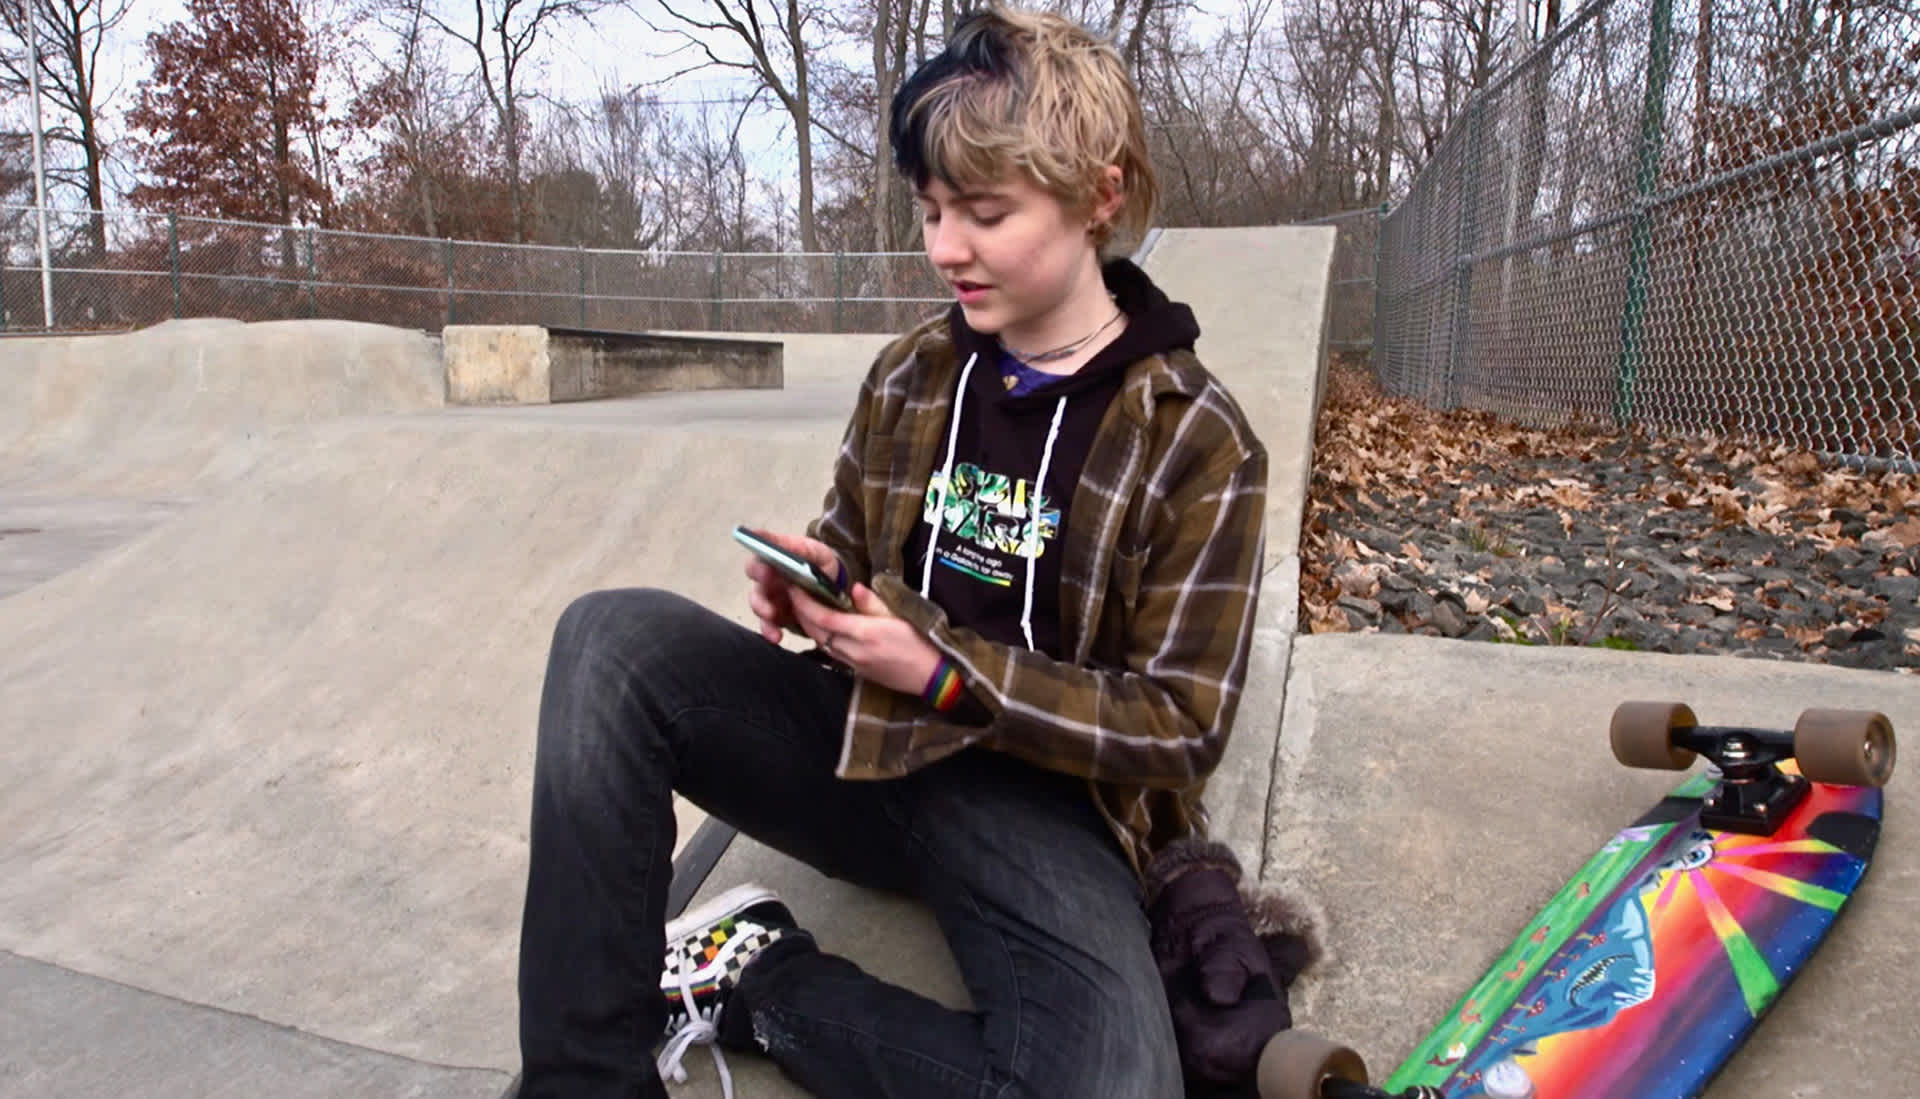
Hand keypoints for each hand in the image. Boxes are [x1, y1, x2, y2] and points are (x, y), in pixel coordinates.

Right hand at [742, 528, 842, 643]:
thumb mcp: (813, 550)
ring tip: (772, 615)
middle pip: (755, 582)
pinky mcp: (778, 617)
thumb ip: (790, 544)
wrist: (836, 588)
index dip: (759, 565)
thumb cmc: (821, 564)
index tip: (766, 570)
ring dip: (763, 611)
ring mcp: (772, 598)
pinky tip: (776, 637)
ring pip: (758, 604)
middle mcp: (769, 578)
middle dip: (760, 587)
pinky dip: (769, 630)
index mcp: (775, 559)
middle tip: (769, 588)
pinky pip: (768, 624)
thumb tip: (758, 532)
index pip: (758, 558)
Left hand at [787, 581, 944, 696]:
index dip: (805, 603)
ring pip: (821, 644)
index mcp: (864, 633)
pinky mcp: (857, 671)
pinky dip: (821, 638)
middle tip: (793, 592)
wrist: (933, 676)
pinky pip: (831, 652)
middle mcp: (854, 650)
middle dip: (801, 612)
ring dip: (809, 626)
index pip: (824, 618)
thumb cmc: (922, 642)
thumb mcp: (901, 615)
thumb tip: (853, 588)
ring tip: (803, 607)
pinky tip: (822, 627)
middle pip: (816, 632)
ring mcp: (854, 664)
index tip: (794, 587)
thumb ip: (873, 603)